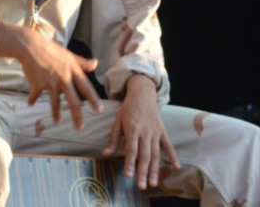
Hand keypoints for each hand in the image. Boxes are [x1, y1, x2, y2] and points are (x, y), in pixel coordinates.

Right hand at [17, 32, 103, 129]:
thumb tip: (96, 64)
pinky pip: (36, 94)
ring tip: (57, 121)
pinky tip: (30, 103)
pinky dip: (32, 99)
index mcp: (72, 71)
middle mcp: (63, 78)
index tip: (100, 111)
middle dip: (77, 116)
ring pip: (55, 102)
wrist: (29, 46)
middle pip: (73, 101)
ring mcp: (50, 82)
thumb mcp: (68, 54)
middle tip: (80, 128)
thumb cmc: (50, 48)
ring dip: (56, 113)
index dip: (93, 100)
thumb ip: (82, 62)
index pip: (86, 87)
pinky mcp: (38, 83)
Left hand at [103, 75, 179, 190]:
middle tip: (142, 186)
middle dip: (143, 172)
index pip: (131, 150)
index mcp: (132, 129)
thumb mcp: (117, 121)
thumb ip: (112, 139)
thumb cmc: (127, 109)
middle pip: (144, 156)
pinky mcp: (163, 132)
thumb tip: (105, 154)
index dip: (129, 163)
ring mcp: (155, 133)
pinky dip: (173, 157)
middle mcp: (145, 133)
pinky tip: (176, 168)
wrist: (143, 95)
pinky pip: (169, 146)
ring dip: (156, 170)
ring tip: (154, 183)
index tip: (128, 175)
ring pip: (156, 154)